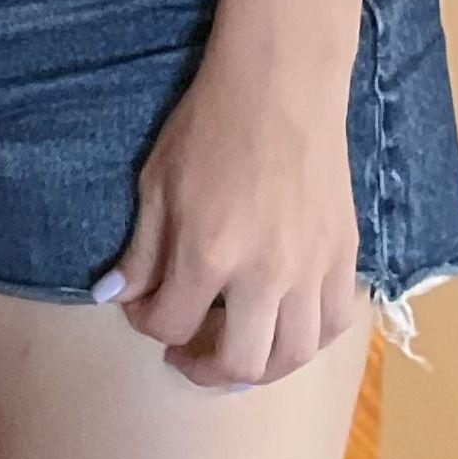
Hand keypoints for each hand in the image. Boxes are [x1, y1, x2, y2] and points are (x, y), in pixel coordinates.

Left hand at [98, 45, 365, 387]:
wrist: (281, 89)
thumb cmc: (209, 128)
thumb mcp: (157, 185)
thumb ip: (141, 252)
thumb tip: (113, 298)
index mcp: (209, 253)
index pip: (171, 325)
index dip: (148, 325)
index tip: (143, 309)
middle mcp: (265, 273)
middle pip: (239, 362)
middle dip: (203, 369)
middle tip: (187, 356)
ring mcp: (312, 269)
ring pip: (294, 356)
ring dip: (259, 369)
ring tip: (234, 353)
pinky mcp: (344, 257)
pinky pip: (334, 325)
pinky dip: (307, 341)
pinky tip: (281, 327)